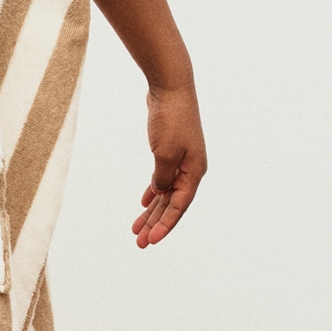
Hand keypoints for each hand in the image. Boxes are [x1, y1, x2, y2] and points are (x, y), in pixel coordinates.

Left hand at [133, 81, 206, 248]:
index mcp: (194, 172)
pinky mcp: (171, 151)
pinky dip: (153, 190)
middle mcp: (191, 169)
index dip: (165, 225)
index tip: (150, 240)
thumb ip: (162, 177)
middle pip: (172, 204)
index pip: (180, 206)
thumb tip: (160, 194)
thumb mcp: (164, 153)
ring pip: (165, 192)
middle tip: (140, 242)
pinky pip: (162, 178)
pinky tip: (144, 202)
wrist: (171, 88)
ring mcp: (182, 160)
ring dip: (152, 211)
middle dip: (156, 223)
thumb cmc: (171, 119)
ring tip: (137, 228)